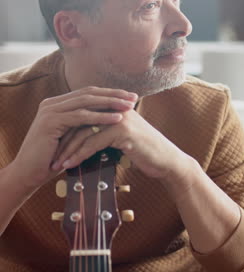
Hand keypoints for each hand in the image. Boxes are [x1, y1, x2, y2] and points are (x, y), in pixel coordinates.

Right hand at [11, 87, 137, 196]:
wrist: (29, 172)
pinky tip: (116, 118)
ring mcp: (50, 110)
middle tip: (134, 98)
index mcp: (57, 104)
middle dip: (113, 95)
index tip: (129, 97)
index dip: (109, 94)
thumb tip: (107, 120)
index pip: (87, 93)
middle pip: (89, 93)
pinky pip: (81, 116)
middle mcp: (52, 103)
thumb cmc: (52, 159)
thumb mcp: (70, 137)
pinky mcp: (51, 121)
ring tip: (129, 107)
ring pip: (86, 102)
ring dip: (110, 103)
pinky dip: (101, 117)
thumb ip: (82, 126)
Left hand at [52, 103, 193, 186]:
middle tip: (49, 156)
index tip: (52, 147)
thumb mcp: (121, 137)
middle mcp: (115, 107)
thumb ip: (104, 131)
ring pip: (84, 132)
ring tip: (56, 164)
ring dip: (67, 150)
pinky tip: (70, 165)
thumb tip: (82, 138)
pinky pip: (94, 142)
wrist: (166, 161)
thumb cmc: (144, 151)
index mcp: (113, 106)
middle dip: (62, 140)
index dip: (66, 131)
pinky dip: (79, 155)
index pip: (82, 115)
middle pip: (79, 122)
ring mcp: (119, 117)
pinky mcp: (123, 130)